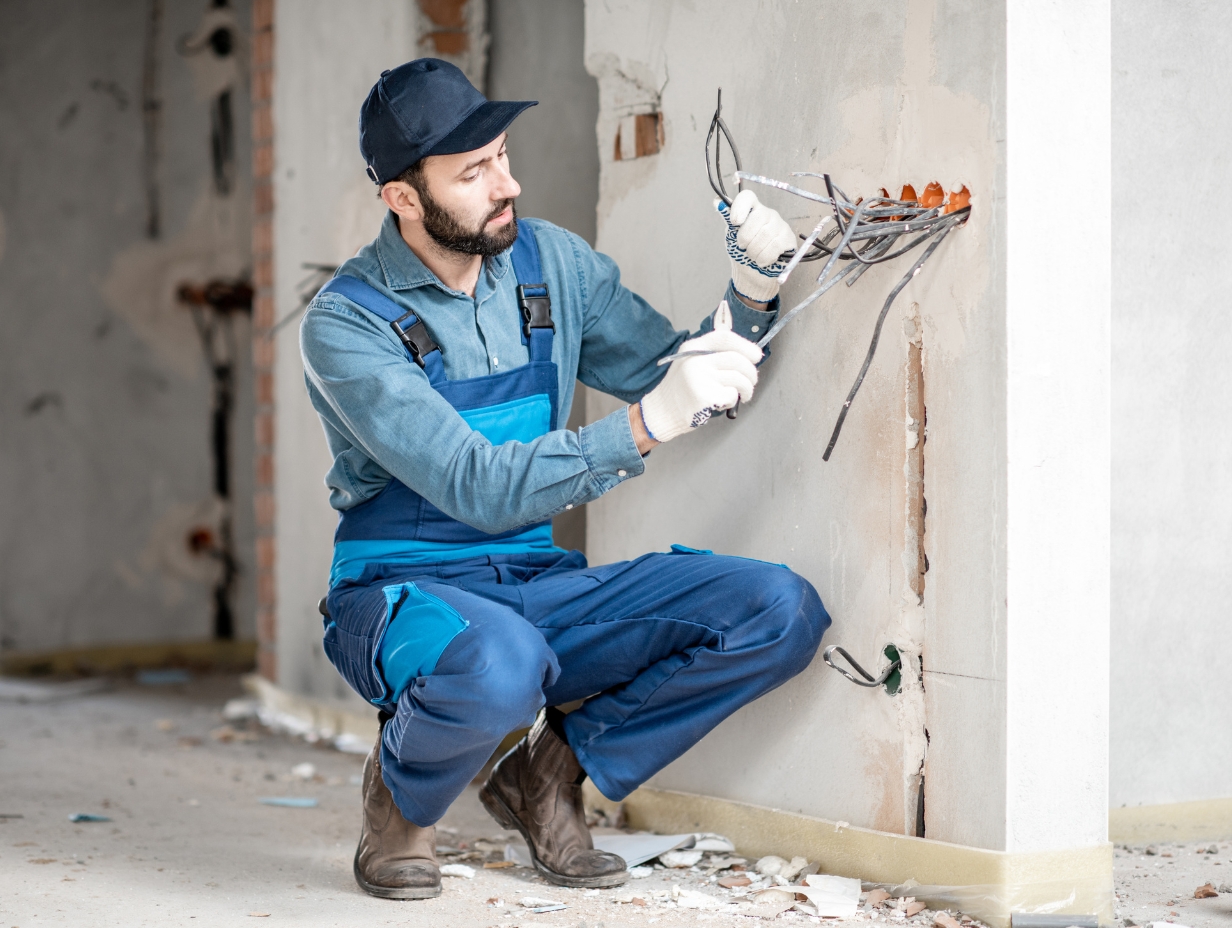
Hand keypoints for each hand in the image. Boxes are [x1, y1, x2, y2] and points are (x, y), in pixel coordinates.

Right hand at [638, 301, 761, 442]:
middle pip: (737, 359)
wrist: (662, 411)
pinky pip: (732, 395)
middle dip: (751, 372)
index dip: (745, 345)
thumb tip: (747, 354)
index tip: (756, 355)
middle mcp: (696, 360)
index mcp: (693, 347)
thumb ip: (712, 354)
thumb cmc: (682, 388)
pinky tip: (723, 402)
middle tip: (752, 381)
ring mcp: (700, 378)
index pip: (725, 338)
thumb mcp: (690, 361)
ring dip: (747, 389)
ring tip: (743, 395)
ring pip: (739, 378)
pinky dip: (733, 400)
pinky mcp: (705, 396)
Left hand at [719, 189, 797, 303]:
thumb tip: (717, 201)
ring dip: (754, 251)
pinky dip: (765, 257)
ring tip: (753, 256)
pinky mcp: (788, 239)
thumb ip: (727, 218)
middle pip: (757, 217)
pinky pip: (775, 245)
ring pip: (766, 234)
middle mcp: (768, 214)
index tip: (735, 222)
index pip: (747, 197)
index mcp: (752, 210)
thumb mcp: (732, 235)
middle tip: (743, 247)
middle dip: (746, 237)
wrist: (754, 273)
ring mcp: (780, 225)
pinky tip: (763, 260)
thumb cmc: (743, 252)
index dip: (740, 207)